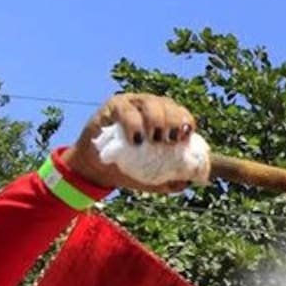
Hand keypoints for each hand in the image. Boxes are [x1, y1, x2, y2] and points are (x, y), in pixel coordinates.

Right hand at [61, 93, 196, 192]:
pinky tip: (135, 139)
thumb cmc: (128, 168)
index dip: (186, 122)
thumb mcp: (152, 176)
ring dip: (156, 120)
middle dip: (174, 121)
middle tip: (168, 141)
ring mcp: (132, 104)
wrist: (97, 170)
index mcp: (165, 119)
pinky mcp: (113, 106)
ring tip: (153, 140)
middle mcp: (151, 106)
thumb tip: (187, 182)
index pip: (182, 113)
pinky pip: (126, 110)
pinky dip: (133, 124)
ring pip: (150, 103)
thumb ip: (170, 178)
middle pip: (169, 105)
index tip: (184, 138)